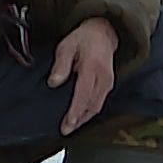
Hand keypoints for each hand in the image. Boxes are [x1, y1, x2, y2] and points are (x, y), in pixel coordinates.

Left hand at [49, 17, 117, 134]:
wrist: (103, 32)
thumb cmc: (84, 39)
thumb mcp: (67, 46)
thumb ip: (61, 65)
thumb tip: (54, 82)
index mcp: (92, 67)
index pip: (83, 94)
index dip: (75, 111)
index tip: (67, 123)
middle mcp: (103, 77)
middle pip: (92, 105)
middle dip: (79, 120)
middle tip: (66, 129)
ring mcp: (108, 82)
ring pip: (97, 106)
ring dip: (84, 119)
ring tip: (71, 127)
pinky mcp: (109, 85)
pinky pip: (99, 102)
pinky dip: (89, 112)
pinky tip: (80, 117)